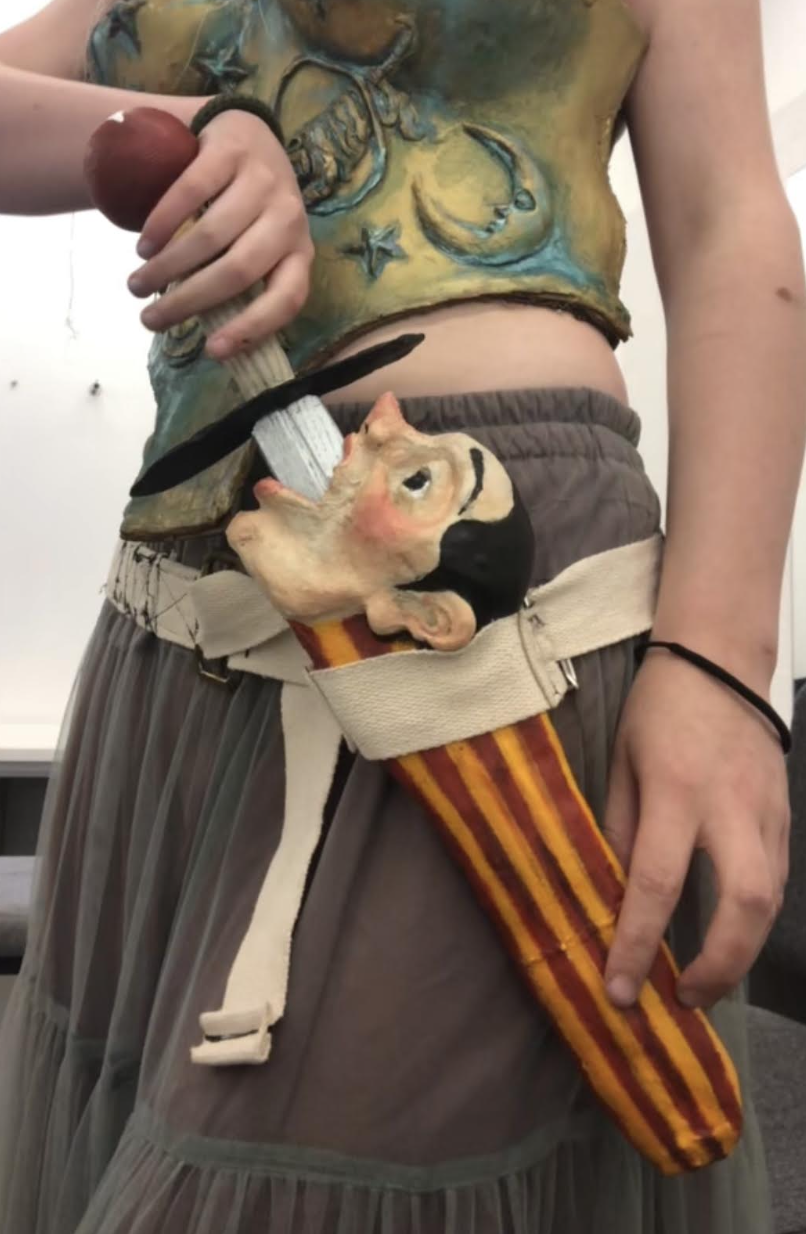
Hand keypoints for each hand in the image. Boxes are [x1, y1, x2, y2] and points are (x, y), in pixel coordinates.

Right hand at [126, 109, 312, 358]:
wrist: (245, 133)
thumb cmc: (246, 210)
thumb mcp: (256, 246)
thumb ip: (241, 283)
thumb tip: (209, 339)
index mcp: (300, 252)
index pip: (286, 299)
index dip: (251, 328)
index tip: (212, 351)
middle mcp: (289, 218)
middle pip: (238, 271)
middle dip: (189, 301)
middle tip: (150, 320)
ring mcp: (263, 180)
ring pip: (211, 236)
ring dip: (167, 266)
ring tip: (138, 284)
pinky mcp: (231, 149)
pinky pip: (191, 191)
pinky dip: (161, 223)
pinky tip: (144, 246)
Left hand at [602, 648, 789, 1009]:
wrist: (722, 659)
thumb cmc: (660, 708)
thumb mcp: (622, 762)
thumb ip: (621, 828)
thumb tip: (616, 891)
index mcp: (675, 793)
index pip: (655, 884)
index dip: (637, 944)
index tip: (619, 990)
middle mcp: (728, 808)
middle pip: (743, 904)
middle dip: (718, 965)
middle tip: (684, 997)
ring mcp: (766, 813)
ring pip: (770, 900)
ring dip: (741, 952)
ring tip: (704, 981)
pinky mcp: (785, 814)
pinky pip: (777, 879)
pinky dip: (755, 918)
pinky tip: (730, 935)